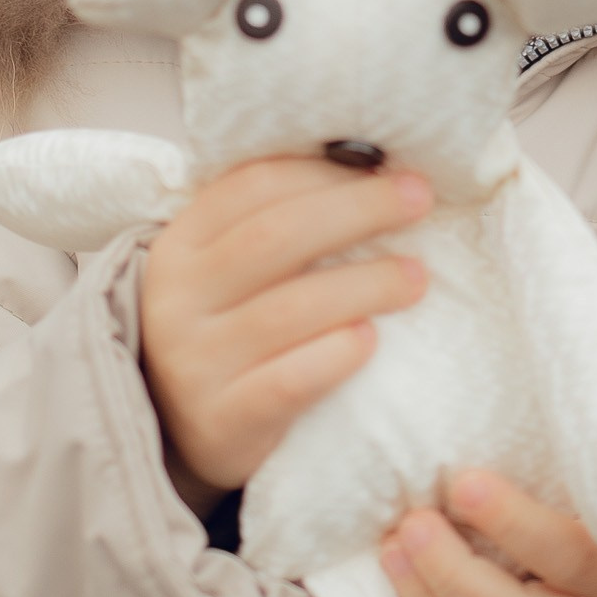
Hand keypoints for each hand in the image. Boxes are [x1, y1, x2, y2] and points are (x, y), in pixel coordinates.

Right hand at [138, 155, 430, 508]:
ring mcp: (195, 363)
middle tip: (418, 201)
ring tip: (416, 277)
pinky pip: (286, 382)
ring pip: (287, 310)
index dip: (325, 172)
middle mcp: (178, 299)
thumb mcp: (229, 271)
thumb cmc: (230, 329)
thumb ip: (279, 225)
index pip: (253, 187)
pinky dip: (334, 355)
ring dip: (365, 285)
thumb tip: (375, 173)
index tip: (390, 168)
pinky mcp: (222, 420)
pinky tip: (370, 340)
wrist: (186, 428)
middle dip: (357, 210)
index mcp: (181, 245)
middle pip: (274, 237)